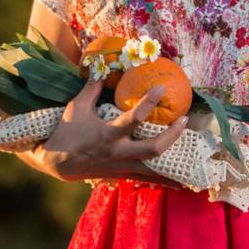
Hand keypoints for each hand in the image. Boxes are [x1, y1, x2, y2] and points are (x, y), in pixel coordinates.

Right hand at [27, 74, 190, 184]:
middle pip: (154, 148)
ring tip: (191, 153)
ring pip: (154, 168)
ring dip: (173, 161)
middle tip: (184, 121)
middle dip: (172, 136)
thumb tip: (101, 66)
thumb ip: (92, 88)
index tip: (162, 89)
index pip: (135, 118)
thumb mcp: (77, 107)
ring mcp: (122, 166)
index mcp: (109, 134)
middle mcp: (119, 152)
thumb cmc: (67, 132)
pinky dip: (163, 180)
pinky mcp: (123, 174)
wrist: (57, 163)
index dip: (150, 102)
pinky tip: (179, 181)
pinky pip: (147, 178)